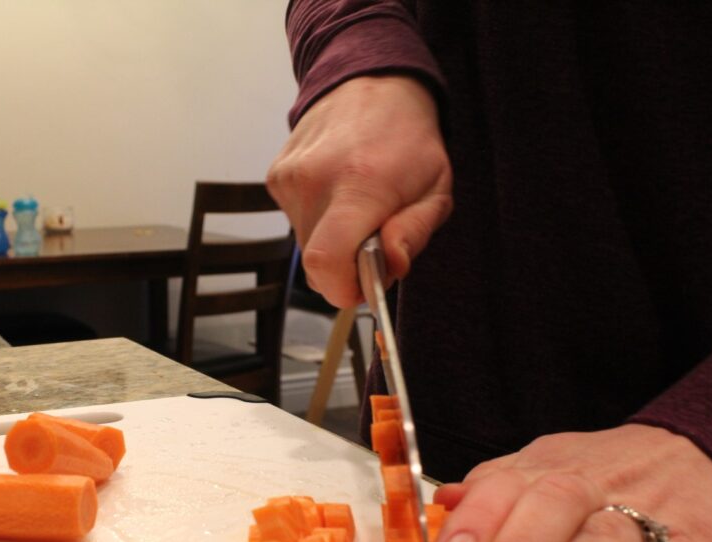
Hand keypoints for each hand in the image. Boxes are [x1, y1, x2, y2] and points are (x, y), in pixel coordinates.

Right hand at [266, 76, 451, 306]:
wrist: (370, 81)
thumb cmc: (408, 136)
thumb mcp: (436, 187)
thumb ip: (413, 233)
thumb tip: (389, 268)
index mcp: (359, 185)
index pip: (326, 263)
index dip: (343, 290)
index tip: (364, 286)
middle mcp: (314, 181)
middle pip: (316, 263)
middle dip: (346, 268)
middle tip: (374, 242)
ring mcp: (289, 178)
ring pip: (306, 245)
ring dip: (334, 242)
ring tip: (358, 209)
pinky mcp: (276, 177)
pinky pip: (296, 222)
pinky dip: (319, 220)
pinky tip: (338, 192)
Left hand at [432, 424, 711, 541]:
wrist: (700, 452)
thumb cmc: (611, 471)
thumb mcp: (549, 464)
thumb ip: (495, 487)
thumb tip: (441, 504)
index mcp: (549, 467)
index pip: (503, 486)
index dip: (473, 526)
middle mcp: (593, 486)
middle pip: (548, 512)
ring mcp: (646, 516)